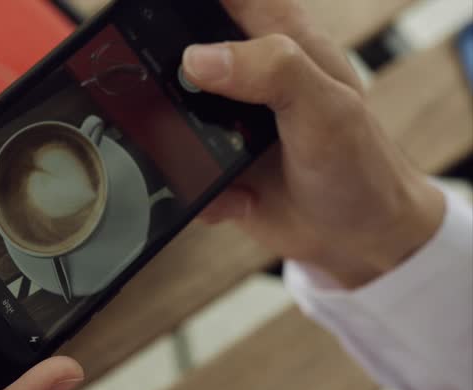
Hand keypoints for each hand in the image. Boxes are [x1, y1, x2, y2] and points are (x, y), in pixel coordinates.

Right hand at [183, 0, 445, 286]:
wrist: (357, 241)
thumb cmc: (361, 168)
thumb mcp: (327, 112)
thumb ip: (273, 70)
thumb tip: (199, 57)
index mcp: (278, 35)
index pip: (224, 0)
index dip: (186, 7)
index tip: (153, 19)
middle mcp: (246, 70)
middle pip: (179, 45)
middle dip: (159, 73)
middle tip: (183, 106)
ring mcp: (224, 116)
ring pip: (166, 108)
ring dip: (171, 139)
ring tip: (213, 163)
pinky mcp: (210, 159)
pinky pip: (176, 164)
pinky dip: (195, 186)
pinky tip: (236, 197)